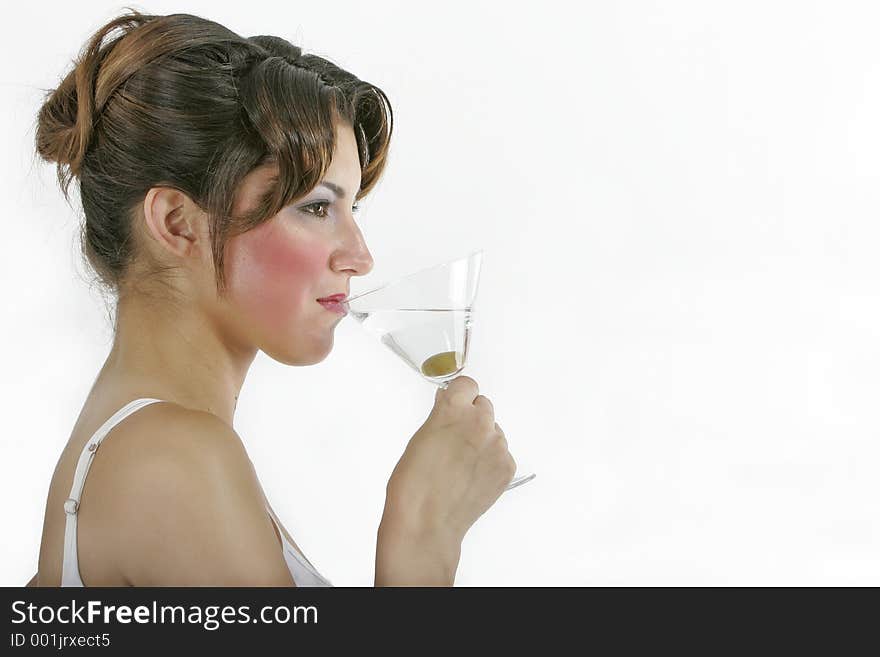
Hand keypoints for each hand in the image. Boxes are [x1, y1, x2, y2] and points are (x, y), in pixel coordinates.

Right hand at [383, 376, 516, 543]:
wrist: (426, 522)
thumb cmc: (413, 485)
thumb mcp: (421, 437)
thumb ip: (441, 416)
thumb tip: (450, 404)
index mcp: (453, 410)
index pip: (468, 385)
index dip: (460, 395)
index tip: (457, 402)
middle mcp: (480, 423)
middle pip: (484, 406)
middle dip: (472, 417)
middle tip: (456, 439)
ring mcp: (496, 446)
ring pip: (494, 431)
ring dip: (483, 440)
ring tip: (461, 464)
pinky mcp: (506, 466)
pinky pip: (502, 453)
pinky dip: (490, 462)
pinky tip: (471, 476)